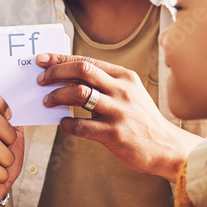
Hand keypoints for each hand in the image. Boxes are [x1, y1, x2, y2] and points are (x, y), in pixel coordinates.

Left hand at [36, 53, 200, 182]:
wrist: (165, 147)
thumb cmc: (141, 119)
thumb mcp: (130, 93)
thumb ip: (104, 84)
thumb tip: (68, 79)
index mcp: (124, 77)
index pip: (87, 61)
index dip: (61, 59)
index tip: (42, 60)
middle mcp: (122, 90)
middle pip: (81, 70)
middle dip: (56, 72)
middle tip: (41, 80)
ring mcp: (118, 112)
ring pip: (79, 94)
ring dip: (57, 96)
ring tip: (48, 101)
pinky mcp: (114, 134)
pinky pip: (82, 126)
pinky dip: (67, 123)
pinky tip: (64, 123)